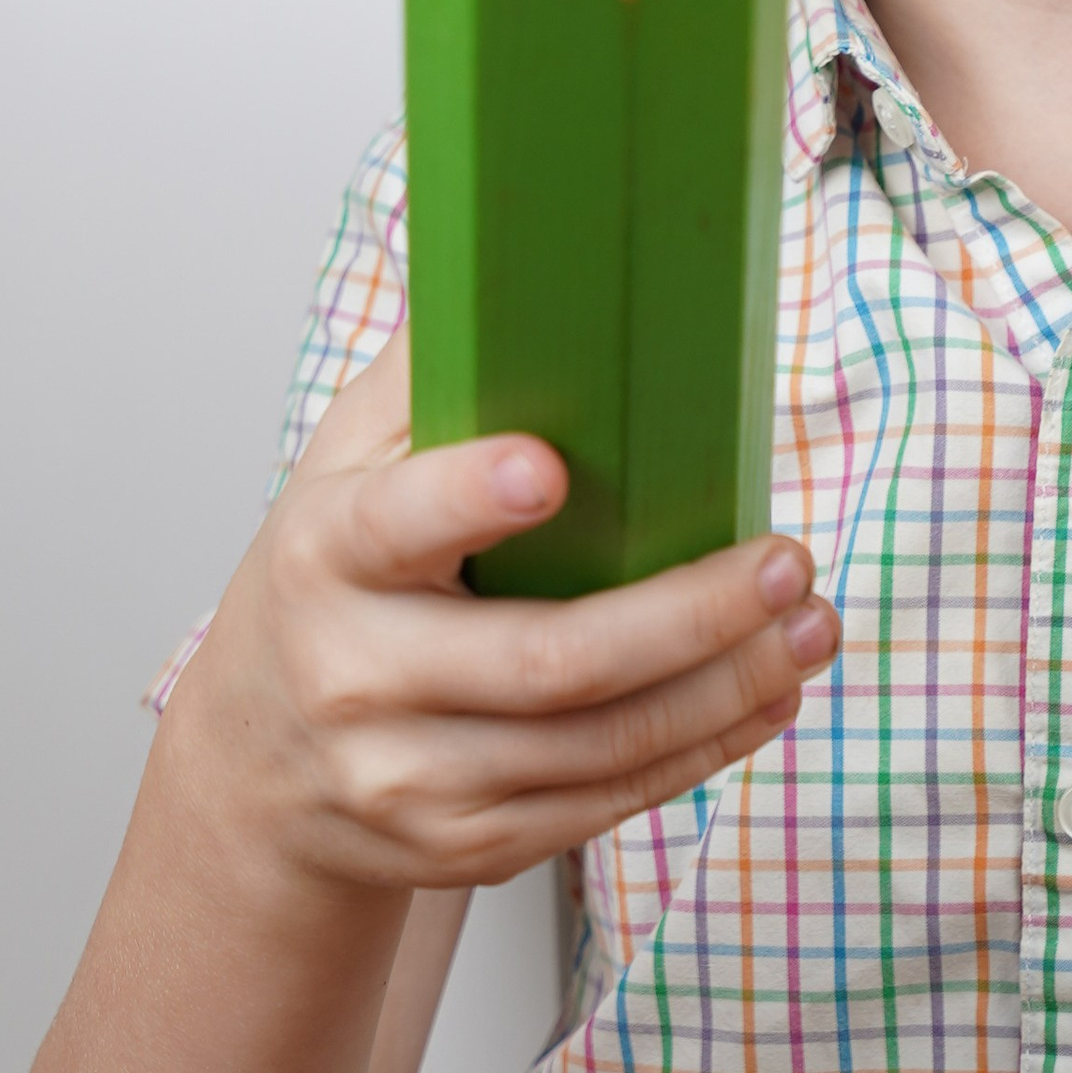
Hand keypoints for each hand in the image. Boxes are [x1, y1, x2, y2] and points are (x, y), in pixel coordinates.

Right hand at [164, 329, 838, 896]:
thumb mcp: (346, 455)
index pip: (395, 524)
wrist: (258, 762)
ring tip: (814, 627)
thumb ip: (435, 362)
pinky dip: (701, 751)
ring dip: (727, 691)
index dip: (468, 499)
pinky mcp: (463, 847)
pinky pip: (603, 806)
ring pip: (596, 747)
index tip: (549, 466)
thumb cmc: (335, 571)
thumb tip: (533, 225)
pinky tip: (768, 697)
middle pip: (544, 663)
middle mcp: (356, 676)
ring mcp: (407, 778)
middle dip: (688, 616)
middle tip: (790, 560)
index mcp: (326, 555)